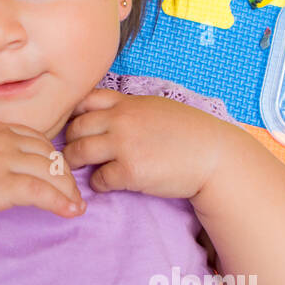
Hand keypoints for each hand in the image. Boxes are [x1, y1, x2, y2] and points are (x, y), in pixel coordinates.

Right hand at [0, 121, 85, 228]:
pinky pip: (41, 192)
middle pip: (49, 154)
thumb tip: (3, 167)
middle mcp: (1, 139)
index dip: (53, 158)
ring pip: (50, 172)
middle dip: (65, 176)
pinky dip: (60, 202)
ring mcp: (2, 160)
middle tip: (73, 195)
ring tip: (76, 207)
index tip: (59, 175)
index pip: (37, 138)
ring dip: (68, 191)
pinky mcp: (1, 185)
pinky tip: (70, 212)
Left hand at [61, 88, 228, 199]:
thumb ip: (129, 109)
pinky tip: (106, 183)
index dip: (73, 114)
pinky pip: (98, 179)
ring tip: (80, 168)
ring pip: (78, 152)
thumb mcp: (157, 108)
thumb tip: (105, 116)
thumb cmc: (189, 133)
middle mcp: (121, 120)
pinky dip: (98, 183)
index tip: (73, 126)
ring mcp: (124, 145)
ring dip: (75, 163)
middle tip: (72, 151)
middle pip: (75, 127)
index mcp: (127, 103)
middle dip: (69, 140)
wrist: (215, 156)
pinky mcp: (130, 172)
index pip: (84, 100)